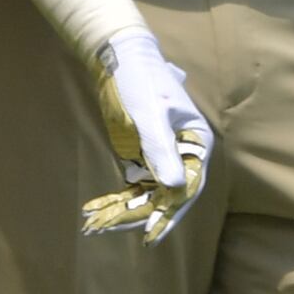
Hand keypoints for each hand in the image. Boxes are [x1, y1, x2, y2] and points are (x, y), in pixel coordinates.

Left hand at [77, 28, 212, 243]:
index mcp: (195, 144)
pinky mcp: (139, 157)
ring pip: (148, 194)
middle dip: (140, 215)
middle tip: (111, 230)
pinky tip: (98, 212)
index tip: (152, 233)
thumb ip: (162, 151)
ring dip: (125, 211)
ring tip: (98, 226)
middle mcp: (181, 155)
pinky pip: (133, 186)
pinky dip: (117, 199)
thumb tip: (176, 189)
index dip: (171, 212)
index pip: (187, 186)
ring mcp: (159, 158)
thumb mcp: (150, 116)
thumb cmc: (141, 82)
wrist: (118, 59)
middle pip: (166, 195)